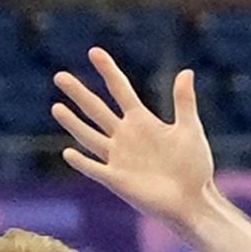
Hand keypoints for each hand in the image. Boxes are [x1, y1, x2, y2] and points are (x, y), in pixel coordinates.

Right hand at [52, 50, 220, 228]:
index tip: (93, 52)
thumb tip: (186, 72)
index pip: (120, 89)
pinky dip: (82, 162)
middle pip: (97, 109)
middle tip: (59, 76)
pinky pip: (95, 168)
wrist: (192, 199)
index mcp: (142, 121)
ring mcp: (118, 158)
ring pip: (89, 136)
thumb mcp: (190, 129)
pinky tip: (68, 152)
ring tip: (56, 107)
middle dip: (78, 93)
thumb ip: (184, 102)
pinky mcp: (116, 180)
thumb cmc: (195, 166)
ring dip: (73, 123)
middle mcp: (125, 136)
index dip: (107, 70)